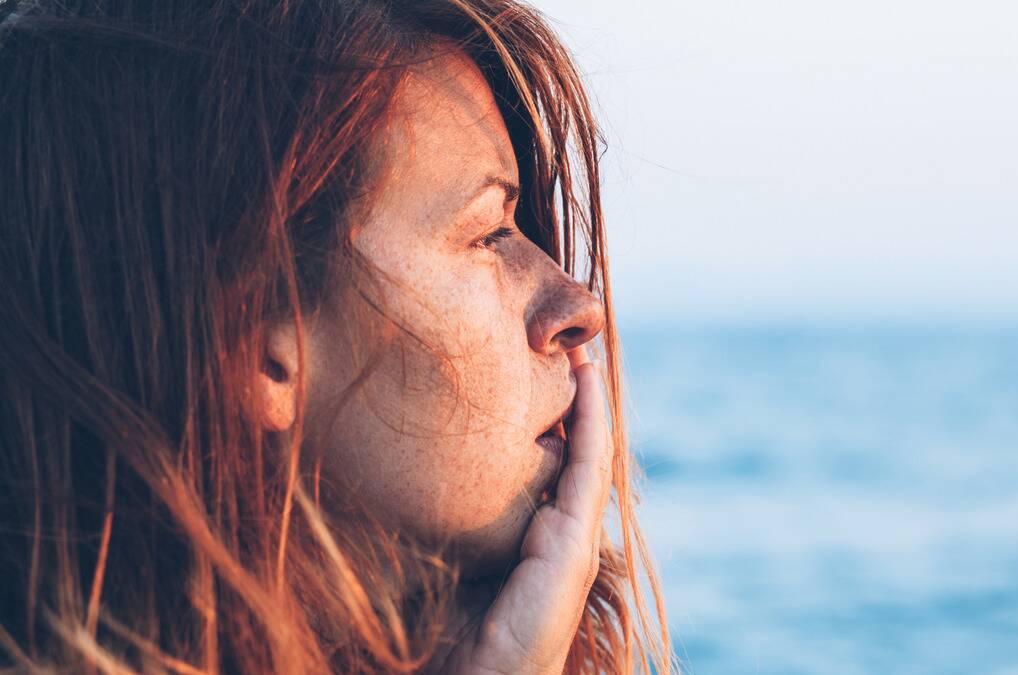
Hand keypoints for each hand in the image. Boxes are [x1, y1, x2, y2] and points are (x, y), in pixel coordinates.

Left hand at [438, 346, 612, 673]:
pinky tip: (584, 378)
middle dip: (574, 398)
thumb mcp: (434, 563)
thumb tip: (382, 471)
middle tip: (567, 341)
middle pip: (573, 451)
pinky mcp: (570, 548)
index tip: (531, 364)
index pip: (547, 464)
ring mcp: (569, 542)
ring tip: (581, 344)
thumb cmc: (436, 639)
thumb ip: (432, 523)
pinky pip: (586, 469)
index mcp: (531, 539)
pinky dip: (591, 420)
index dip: (548, 416)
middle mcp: (557, 536)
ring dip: (588, 397)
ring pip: (587, 452)